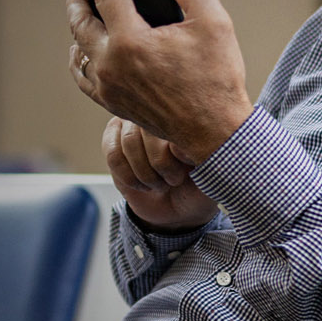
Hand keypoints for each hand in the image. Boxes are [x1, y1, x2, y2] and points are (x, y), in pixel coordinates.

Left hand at [67, 0, 253, 163]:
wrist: (214, 131)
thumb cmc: (216, 79)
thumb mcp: (216, 22)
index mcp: (131, 41)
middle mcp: (111, 64)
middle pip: (80, 22)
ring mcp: (108, 87)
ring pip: (79, 51)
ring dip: (78, 29)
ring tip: (83, 15)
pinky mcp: (112, 104)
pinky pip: (84, 77)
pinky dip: (80, 59)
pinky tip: (86, 51)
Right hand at [102, 117, 217, 232]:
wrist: (177, 208)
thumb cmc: (197, 187)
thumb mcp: (208, 175)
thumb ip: (197, 156)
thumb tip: (175, 145)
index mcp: (187, 115)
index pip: (173, 120)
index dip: (176, 152)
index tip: (186, 171)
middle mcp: (159, 112)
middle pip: (148, 131)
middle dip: (160, 165)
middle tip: (174, 181)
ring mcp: (133, 122)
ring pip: (129, 144)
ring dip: (145, 174)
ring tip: (160, 184)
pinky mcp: (113, 137)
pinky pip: (114, 156)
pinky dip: (130, 178)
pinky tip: (143, 185)